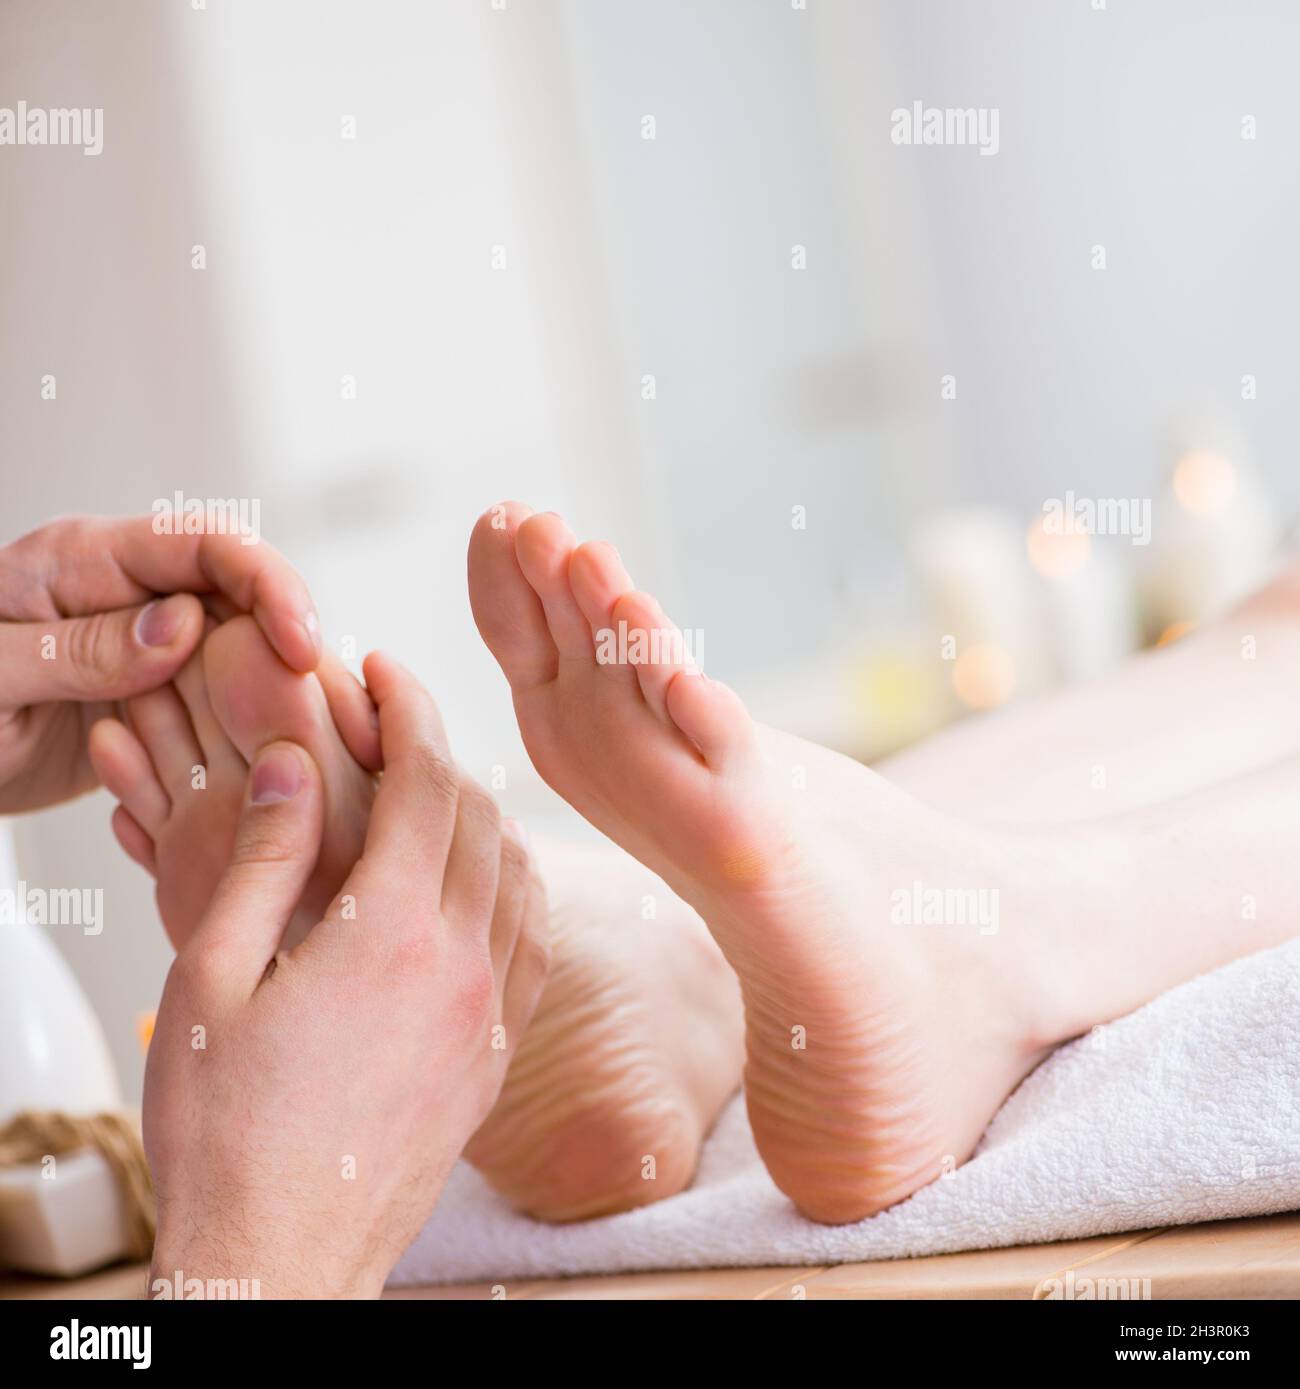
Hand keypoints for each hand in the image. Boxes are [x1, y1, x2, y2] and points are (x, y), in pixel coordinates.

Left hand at [0, 514, 320, 812]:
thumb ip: (78, 649)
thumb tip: (183, 625)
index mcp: (81, 561)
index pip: (202, 544)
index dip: (266, 584)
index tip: (300, 644)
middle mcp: (126, 594)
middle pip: (243, 592)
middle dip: (294, 638)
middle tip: (320, 703)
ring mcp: (144, 645)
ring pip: (245, 648)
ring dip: (283, 686)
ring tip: (316, 734)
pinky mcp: (154, 695)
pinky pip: (223, 698)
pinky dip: (255, 722)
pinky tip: (275, 754)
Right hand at [144, 653, 548, 1298]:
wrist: (280, 1257)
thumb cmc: (225, 1130)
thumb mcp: (211, 978)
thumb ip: (265, 859)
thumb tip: (303, 763)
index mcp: (391, 934)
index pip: (427, 781)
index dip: (409, 710)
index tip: (383, 673)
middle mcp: (462, 965)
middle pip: (479, 817)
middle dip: (441, 753)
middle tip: (395, 726)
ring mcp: (490, 1015)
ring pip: (521, 875)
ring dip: (484, 816)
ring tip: (433, 796)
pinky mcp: (497, 1058)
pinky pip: (535, 943)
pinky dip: (514, 888)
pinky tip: (478, 884)